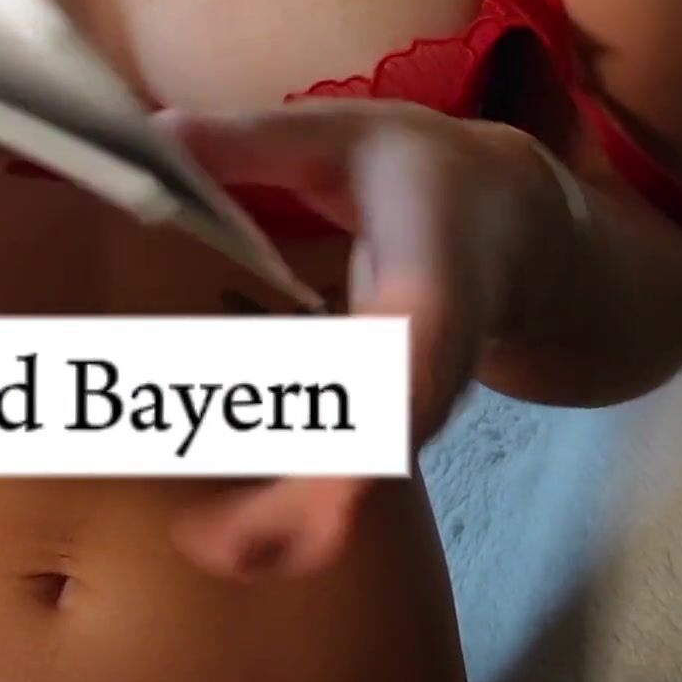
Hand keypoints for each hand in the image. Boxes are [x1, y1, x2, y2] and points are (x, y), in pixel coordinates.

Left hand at [149, 101, 560, 579]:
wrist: (525, 230)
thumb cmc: (428, 173)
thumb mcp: (346, 133)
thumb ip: (253, 139)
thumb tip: (155, 133)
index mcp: (433, 268)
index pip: (422, 342)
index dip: (382, 396)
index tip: (335, 446)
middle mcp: (436, 353)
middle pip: (392, 438)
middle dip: (319, 498)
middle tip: (222, 541)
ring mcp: (422, 399)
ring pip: (373, 472)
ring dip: (300, 522)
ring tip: (210, 549)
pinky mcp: (399, 423)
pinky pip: (356, 475)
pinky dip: (298, 515)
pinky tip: (230, 540)